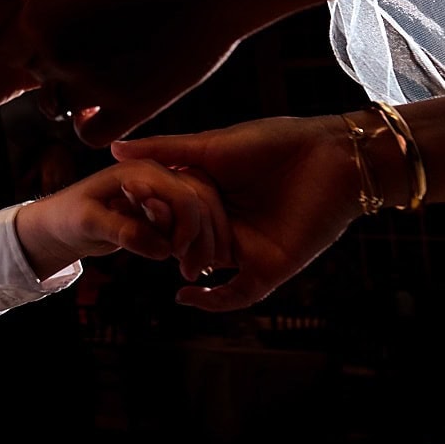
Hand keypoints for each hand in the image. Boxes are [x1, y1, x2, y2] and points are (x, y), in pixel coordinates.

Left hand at [13, 0, 244, 147]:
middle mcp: (58, 55)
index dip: (27, 39)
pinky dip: (90, 122)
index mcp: (39, 17)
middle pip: (34, 73)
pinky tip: (105, 102)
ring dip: (71, 91)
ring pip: (57, 104)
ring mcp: (94, 85)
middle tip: (87, 40)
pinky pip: (90, 133)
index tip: (53, 27)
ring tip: (101, 65)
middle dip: (51, 60)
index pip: (7, 46)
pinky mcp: (132, 107)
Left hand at [15, 158, 232, 282]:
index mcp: (139, 171)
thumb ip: (123, 232)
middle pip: (204, 200)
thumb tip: (162, 250)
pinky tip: (191, 264)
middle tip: (192, 272)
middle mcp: (156, 175)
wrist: (61, 223)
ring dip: (206, 242)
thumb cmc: (68, 218)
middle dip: (204, 237)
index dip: (188, 228)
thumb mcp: (89, 224)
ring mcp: (161, 190)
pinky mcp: (163, 207)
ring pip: (205, 210)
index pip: (184, 195)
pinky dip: (198, 243)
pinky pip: (193, 222)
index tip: (174, 256)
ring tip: (192, 272)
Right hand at [110, 114, 360, 310]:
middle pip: (182, 241)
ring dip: (184, 262)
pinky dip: (212, 301)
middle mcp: (224, 221)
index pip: (168, 212)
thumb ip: (164, 150)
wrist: (331, 157)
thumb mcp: (210, 144)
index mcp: (209, 192)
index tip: (127, 203)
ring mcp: (245, 246)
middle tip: (148, 228)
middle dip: (164, 239)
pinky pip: (236, 294)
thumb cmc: (274, 142)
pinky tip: (185, 295)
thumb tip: (113, 147)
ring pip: (204, 265)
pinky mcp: (269, 267)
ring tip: (168, 251)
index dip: (149, 211)